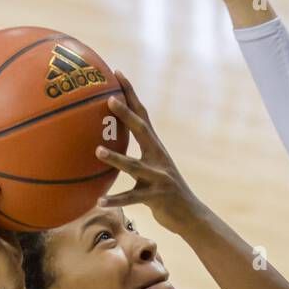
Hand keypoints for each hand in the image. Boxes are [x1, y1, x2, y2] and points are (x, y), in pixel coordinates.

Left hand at [96, 72, 202, 234]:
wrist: (190, 215)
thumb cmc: (165, 193)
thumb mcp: (152, 171)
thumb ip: (135, 158)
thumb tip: (108, 147)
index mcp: (156, 148)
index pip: (142, 115)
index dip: (130, 94)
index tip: (117, 73)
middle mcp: (158, 158)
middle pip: (142, 131)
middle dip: (126, 114)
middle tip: (109, 99)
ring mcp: (159, 178)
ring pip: (134, 166)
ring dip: (116, 158)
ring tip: (98, 150)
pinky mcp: (157, 198)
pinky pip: (132, 198)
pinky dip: (115, 200)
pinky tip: (99, 202)